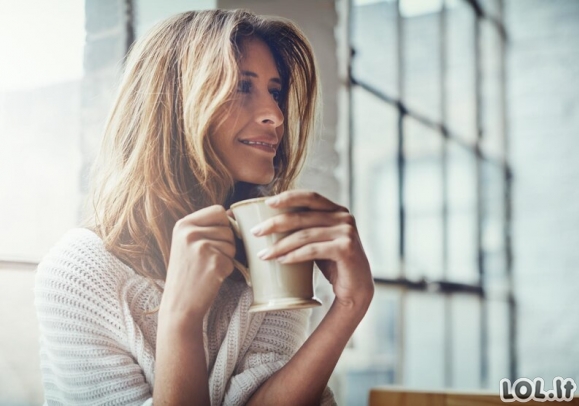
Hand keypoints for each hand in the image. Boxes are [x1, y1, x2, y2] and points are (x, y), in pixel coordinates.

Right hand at [160, 205, 235, 324]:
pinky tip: (211, 276)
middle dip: (226, 243)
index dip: (224, 224)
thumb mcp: (187, 243)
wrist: (179, 304)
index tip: (215, 239)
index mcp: (183, 224)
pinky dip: (227, 270)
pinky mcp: (214, 262)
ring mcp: (202, 247)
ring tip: (208, 267)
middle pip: (228, 228)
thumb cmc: (188, 273)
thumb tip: (233, 214)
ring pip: (232, 244)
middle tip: (209, 258)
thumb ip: (205, 227)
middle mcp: (190, 233)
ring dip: (227, 257)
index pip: (218, 210)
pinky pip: (233, 260)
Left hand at [253, 190, 373, 311]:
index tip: (267, 203)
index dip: (288, 197)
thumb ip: (306, 227)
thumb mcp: (320, 240)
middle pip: (302, 216)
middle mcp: (344, 217)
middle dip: (275, 224)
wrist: (356, 289)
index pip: (310, 197)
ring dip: (280, 245)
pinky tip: (281, 261)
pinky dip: (294, 255)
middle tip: (255, 232)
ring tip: (263, 254)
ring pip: (304, 235)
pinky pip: (312, 250)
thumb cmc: (334, 263)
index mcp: (337, 210)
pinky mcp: (346, 249)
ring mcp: (347, 232)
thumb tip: (271, 221)